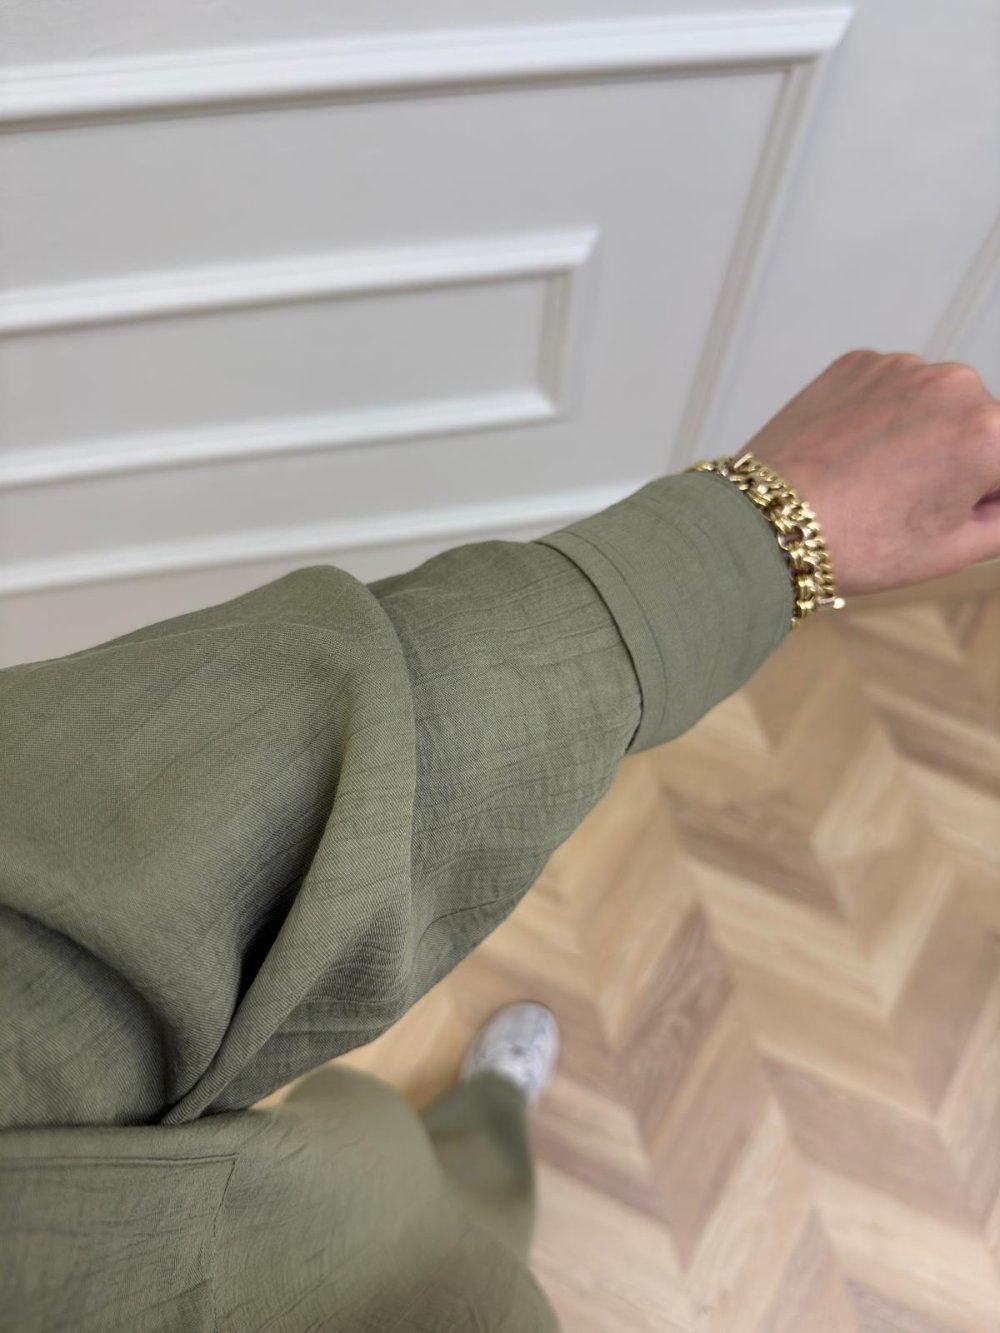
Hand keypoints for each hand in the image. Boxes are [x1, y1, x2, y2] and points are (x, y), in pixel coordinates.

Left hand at [741, 349, 999, 596]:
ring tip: (874, 479)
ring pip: (933, 403)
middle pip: (979, 425)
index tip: (950, 509)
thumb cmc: (861, 544)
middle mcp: (954, 385)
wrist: (769, 522)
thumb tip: (999, 495)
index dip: (986, 495)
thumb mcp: (956, 549)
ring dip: (921, 433)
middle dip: (959, 459)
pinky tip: (852, 453)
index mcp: (991, 434)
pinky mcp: (858, 363)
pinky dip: (881, 414)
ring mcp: (902, 367)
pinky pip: (890, 388)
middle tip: (906, 503)